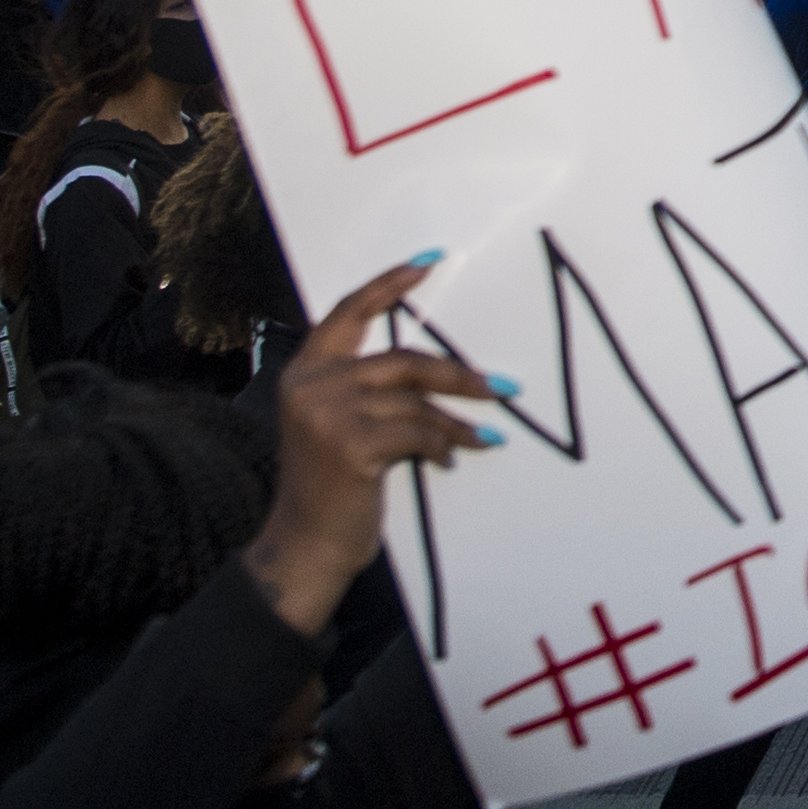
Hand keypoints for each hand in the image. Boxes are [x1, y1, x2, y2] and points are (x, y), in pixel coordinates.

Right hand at [244, 260, 503, 635]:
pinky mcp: (350, 444)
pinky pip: (419, 432)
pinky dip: (445, 445)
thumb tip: (442, 373)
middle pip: (403, 359)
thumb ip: (367, 391)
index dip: (388, 284)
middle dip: (459, 375)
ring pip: (417, 399)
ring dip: (458, 421)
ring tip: (483, 436)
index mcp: (303, 372)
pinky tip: (451, 460)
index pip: (348, 312)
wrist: (305, 546)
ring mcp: (327, 414)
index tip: (429, 262)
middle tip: (504, 387)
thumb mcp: (336, 427)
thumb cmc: (330, 488)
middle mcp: (310, 385)